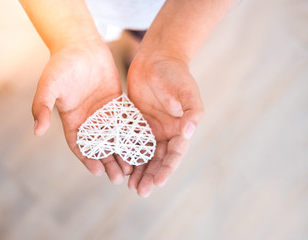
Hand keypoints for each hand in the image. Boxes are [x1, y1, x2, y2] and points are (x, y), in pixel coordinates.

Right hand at [32, 41, 132, 183]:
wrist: (80, 44)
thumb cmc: (61, 64)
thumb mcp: (49, 86)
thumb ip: (42, 107)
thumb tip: (37, 131)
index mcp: (71, 120)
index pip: (79, 146)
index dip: (88, 160)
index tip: (98, 172)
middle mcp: (88, 119)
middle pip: (99, 146)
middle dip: (108, 162)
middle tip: (119, 177)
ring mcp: (102, 112)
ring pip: (114, 137)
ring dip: (122, 152)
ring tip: (132, 166)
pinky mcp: (116, 103)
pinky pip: (125, 121)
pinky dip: (132, 134)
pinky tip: (141, 144)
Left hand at [127, 53, 203, 196]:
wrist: (157, 59)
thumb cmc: (174, 73)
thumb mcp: (186, 91)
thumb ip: (191, 111)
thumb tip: (188, 133)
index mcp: (181, 129)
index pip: (174, 154)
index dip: (166, 169)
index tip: (156, 183)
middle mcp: (166, 132)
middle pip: (158, 160)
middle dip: (150, 176)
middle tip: (139, 191)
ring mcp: (151, 129)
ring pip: (144, 155)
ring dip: (138, 171)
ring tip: (129, 186)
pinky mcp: (136, 123)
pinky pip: (131, 142)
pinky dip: (126, 155)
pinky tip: (119, 165)